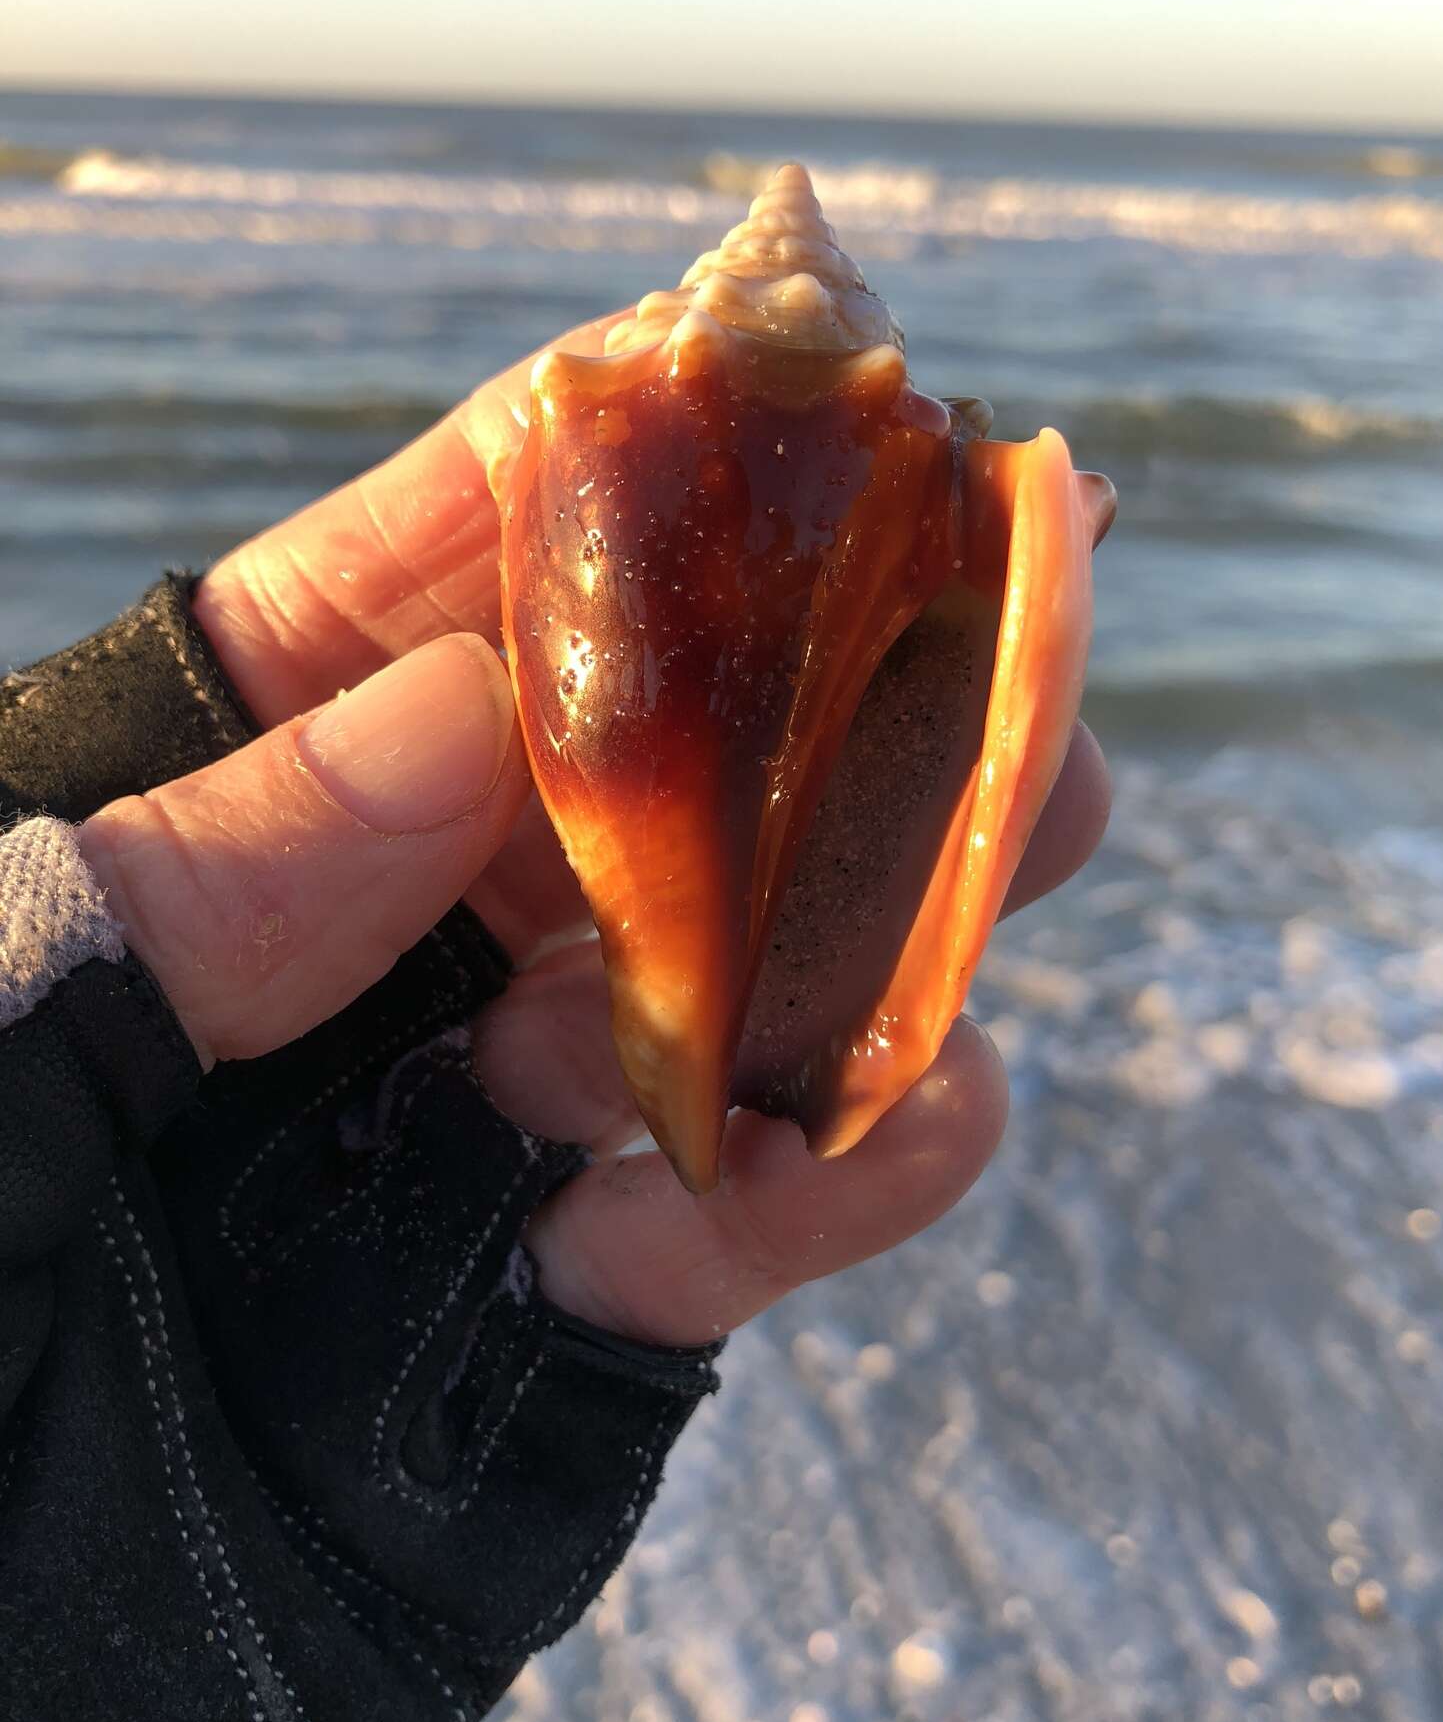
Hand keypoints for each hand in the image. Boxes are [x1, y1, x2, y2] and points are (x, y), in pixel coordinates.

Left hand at [86, 321, 1111, 1346]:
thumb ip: (176, 892)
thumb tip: (463, 707)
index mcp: (178, 841)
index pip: (384, 605)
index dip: (577, 485)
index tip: (771, 392)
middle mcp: (357, 961)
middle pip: (628, 774)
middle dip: (817, 706)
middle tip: (988, 655)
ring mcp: (482, 1136)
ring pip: (742, 983)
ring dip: (863, 942)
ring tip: (926, 909)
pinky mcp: (570, 1329)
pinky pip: (751, 1224)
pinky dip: (822, 1194)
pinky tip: (786, 1180)